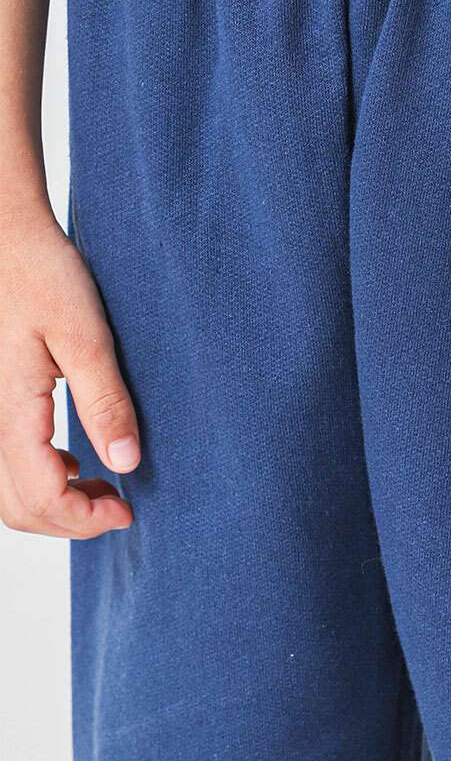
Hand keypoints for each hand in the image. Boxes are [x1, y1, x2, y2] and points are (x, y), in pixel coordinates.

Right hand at [0, 212, 138, 537]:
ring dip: (54, 505)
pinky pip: (3, 466)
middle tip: (121, 509)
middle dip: (71, 523)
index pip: (41, 497)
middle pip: (18, 509)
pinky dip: (38, 481)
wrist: (5, 237)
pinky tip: (74, 463)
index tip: (128, 512)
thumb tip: (125, 465)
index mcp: (10, 410)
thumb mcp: (86, 335)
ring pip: (5, 494)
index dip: (86, 519)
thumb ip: (105, 401)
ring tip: (103, 490)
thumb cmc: (43, 274)